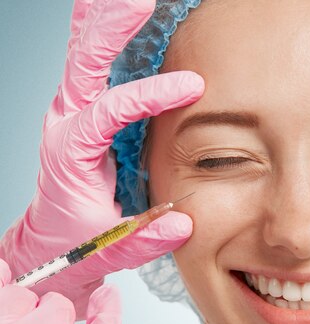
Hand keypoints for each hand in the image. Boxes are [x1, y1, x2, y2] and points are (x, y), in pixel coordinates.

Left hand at [0, 0, 203, 318]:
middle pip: (82, 62)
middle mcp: (66, 123)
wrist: (53, 240)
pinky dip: (99, 31)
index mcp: (70, 153)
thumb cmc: (79, 241)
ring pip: (82, 52)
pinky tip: (111, 9)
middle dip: (111, 28)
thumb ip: (144, 239)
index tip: (192, 85)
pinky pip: (87, 61)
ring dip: (102, 19)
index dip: (149, 95)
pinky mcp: (81, 109)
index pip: (108, 111)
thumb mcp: (111, 248)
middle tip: (139, 0)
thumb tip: (183, 223)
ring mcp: (71, 112)